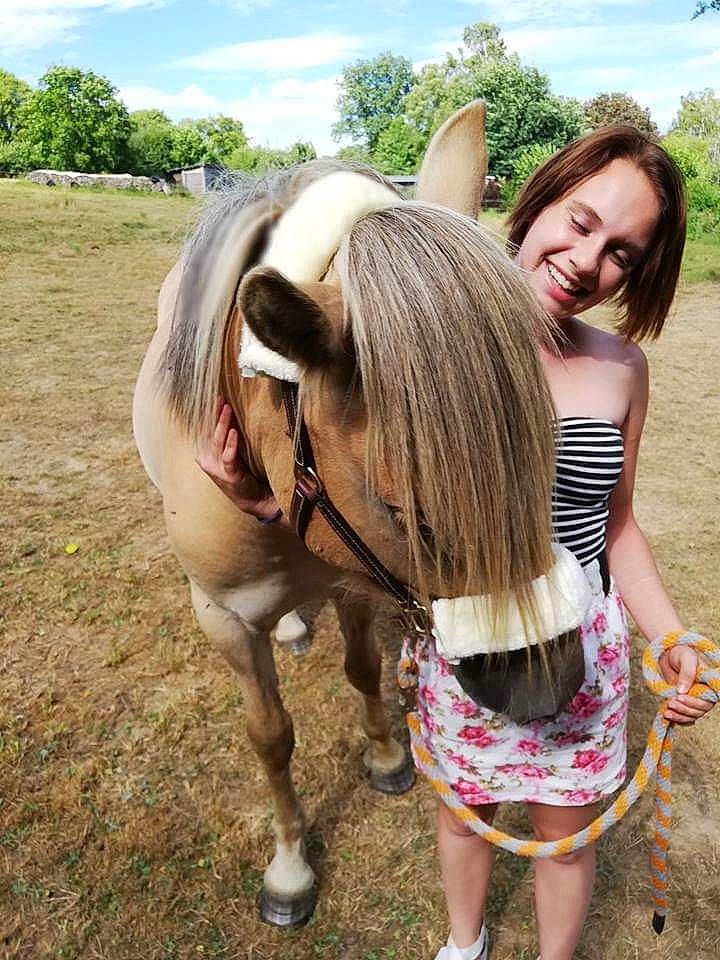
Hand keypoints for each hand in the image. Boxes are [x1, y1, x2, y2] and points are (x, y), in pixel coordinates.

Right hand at [195, 398, 281, 520]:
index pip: (206, 429)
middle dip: (214, 414)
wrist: (251, 497)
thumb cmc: (240, 472)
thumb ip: (226, 437)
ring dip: (222, 423)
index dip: (210, 413)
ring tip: (227, 408)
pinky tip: (234, 432)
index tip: (215, 397)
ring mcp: (216, 468)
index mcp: (205, 453)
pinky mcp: (228, 474)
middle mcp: (207, 460)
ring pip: (217, 441)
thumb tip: (229, 412)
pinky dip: (231, 443)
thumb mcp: (229, 453)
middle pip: (209, 432)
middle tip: (220, 397)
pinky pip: (228, 456)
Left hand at [658, 644, 713, 724]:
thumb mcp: (686, 658)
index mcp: (710, 685)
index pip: (707, 700)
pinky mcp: (684, 704)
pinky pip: (684, 717)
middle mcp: (704, 696)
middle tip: (671, 702)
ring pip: (692, 716)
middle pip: (700, 710)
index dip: (695, 702)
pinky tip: (666, 714)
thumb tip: (682, 691)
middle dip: (685, 709)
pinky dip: (676, 718)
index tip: (679, 697)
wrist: (668, 656)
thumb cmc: (681, 654)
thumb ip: (687, 673)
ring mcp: (694, 701)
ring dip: (679, 715)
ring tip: (667, 711)